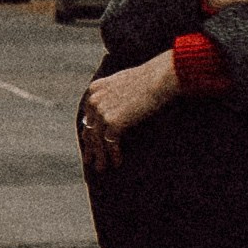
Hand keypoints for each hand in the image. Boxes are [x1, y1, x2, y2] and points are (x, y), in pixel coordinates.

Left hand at [76, 52, 177, 172]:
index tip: (88, 143)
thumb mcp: (124, 83)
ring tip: (102, 168)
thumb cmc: (149, 79)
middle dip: (90, 147)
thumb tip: (114, 110)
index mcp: (95, 89)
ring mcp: (102, 111)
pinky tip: (118, 162)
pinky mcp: (113, 122)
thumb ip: (114, 94)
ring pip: (97, 140)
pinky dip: (113, 154)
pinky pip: (110, 143)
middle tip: (90, 161)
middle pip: (90, 129)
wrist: (159, 79)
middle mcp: (94, 100)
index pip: (88, 115)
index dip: (88, 131)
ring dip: (100, 155)